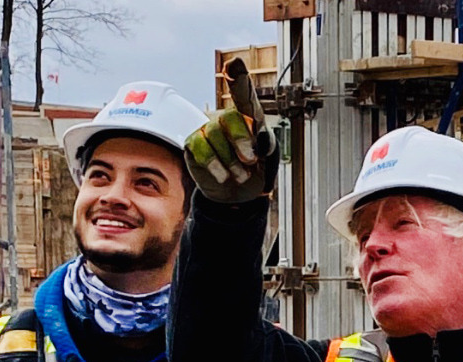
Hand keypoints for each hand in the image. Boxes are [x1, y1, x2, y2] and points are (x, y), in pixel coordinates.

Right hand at [185, 57, 277, 202]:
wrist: (239, 194)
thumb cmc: (255, 170)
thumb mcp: (269, 159)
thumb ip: (267, 145)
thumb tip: (263, 140)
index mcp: (248, 117)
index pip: (244, 94)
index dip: (238, 78)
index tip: (234, 65)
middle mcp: (226, 119)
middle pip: (230, 116)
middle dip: (241, 140)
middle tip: (250, 160)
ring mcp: (208, 131)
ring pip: (214, 135)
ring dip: (230, 160)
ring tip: (240, 174)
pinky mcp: (194, 146)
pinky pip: (199, 148)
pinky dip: (214, 165)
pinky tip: (223, 175)